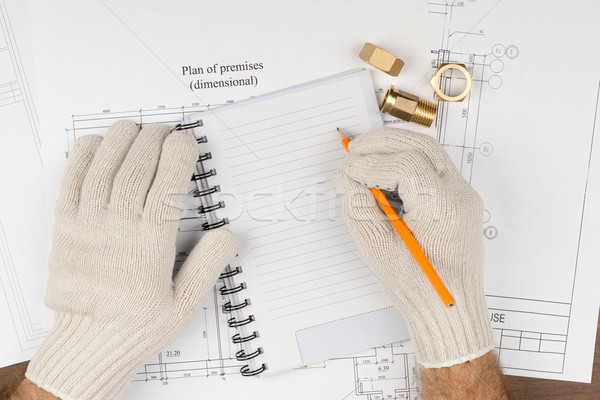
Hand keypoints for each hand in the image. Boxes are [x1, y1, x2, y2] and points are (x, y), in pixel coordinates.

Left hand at [26, 121, 237, 399]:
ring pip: (105, 167)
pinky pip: (70, 182)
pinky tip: (95, 144)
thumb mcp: (185, 304)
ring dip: (121, 140)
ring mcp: (88, 224)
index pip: (167, 183)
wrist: (89, 342)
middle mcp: (119, 227)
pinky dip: (82, 157)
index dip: (179, 154)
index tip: (186, 142)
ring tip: (135, 128)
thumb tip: (228, 234)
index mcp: (151, 243)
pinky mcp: (65, 227)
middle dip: (154, 140)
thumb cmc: (137, 324)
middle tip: (164, 130)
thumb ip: (208, 266)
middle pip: (137, 167)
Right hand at [334, 127, 493, 367]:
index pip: (408, 167)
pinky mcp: (455, 197)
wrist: (451, 308)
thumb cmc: (420, 289)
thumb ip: (360, 210)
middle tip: (353, 150)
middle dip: (383, 142)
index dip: (371, 165)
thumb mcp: (380, 253)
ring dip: (394, 147)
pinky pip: (430, 165)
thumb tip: (347, 178)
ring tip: (363, 157)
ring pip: (428, 151)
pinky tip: (381, 174)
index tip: (346, 172)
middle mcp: (460, 197)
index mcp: (444, 213)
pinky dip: (403, 160)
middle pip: (422, 146)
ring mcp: (461, 194)